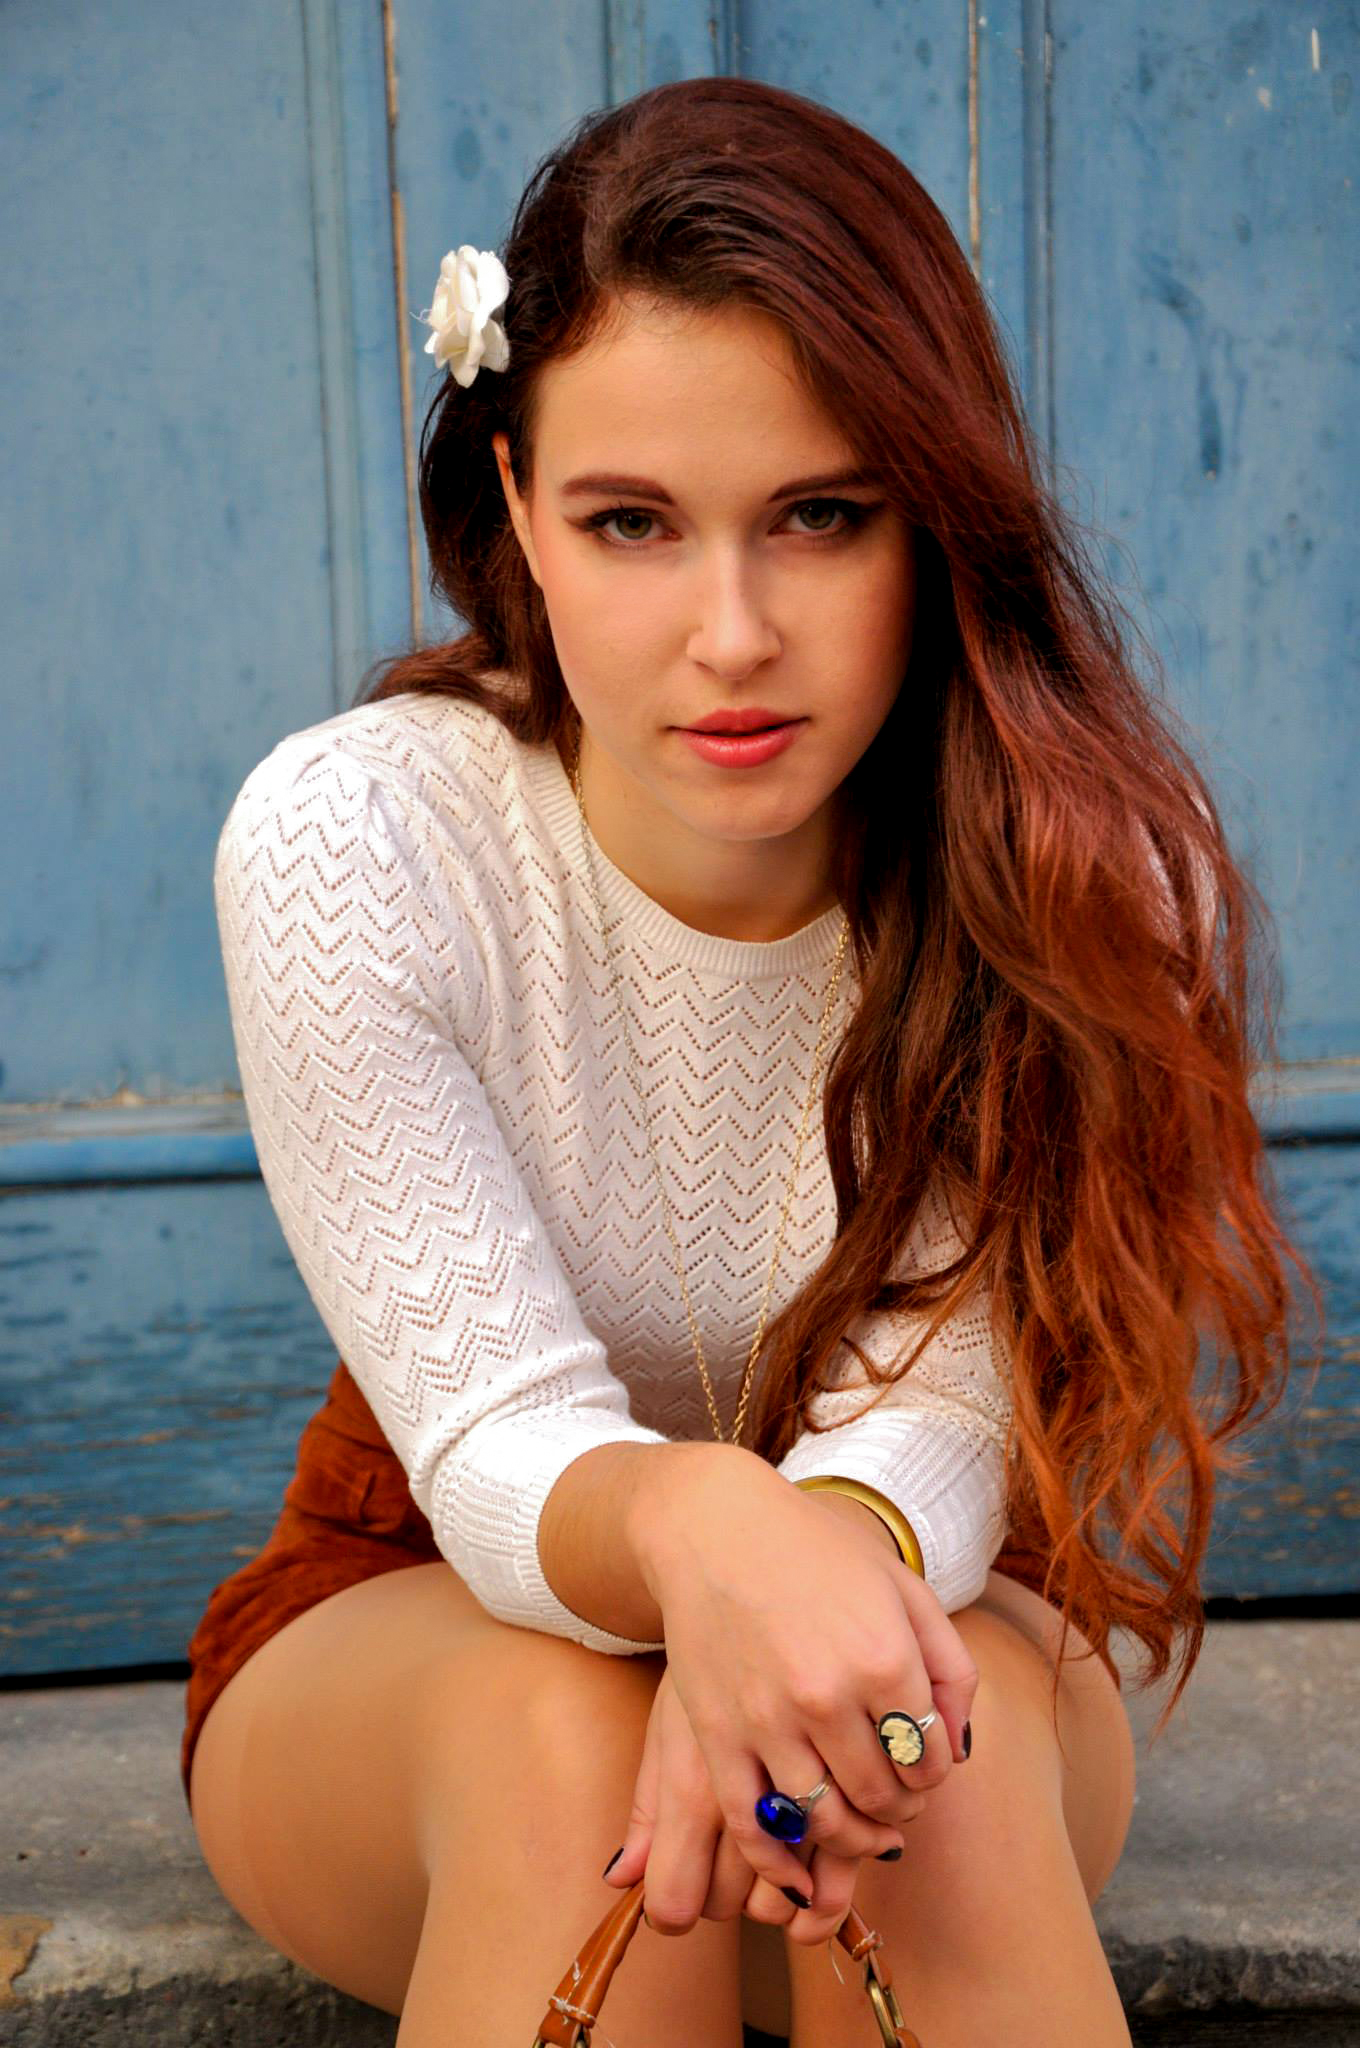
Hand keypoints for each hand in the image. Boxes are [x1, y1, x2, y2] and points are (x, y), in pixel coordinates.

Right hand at [610, 1462, 977, 1938]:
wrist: (713, 1527)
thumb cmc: (817, 1552)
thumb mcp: (903, 1588)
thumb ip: (949, 1667)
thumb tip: (956, 1749)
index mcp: (884, 1657)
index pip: (930, 1761)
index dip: (933, 1774)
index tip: (921, 1764)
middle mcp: (829, 1696)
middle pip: (883, 1797)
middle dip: (900, 1808)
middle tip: (895, 1798)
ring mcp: (768, 1721)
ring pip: (826, 1821)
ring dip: (853, 1837)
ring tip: (859, 1824)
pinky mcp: (718, 1736)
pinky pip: (754, 1827)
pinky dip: (781, 1865)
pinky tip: (800, 1871)